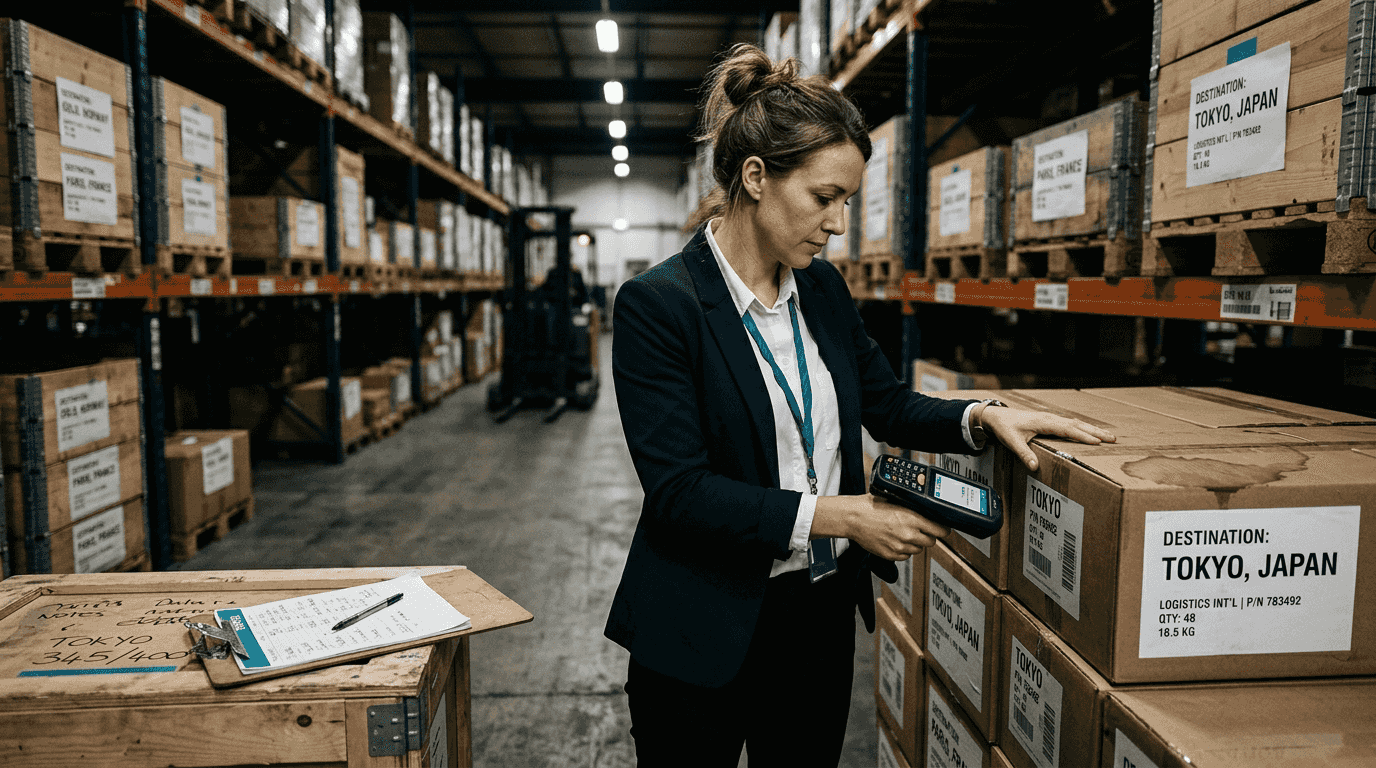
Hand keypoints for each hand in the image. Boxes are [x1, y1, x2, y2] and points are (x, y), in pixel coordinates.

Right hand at [812, 495, 949, 560]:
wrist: (853, 518)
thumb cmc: (871, 506)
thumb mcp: (896, 500)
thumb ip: (913, 508)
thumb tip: (928, 512)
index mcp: (912, 519)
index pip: (941, 530)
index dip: (943, 530)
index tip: (942, 529)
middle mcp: (908, 535)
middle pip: (931, 542)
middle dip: (928, 536)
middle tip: (920, 530)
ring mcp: (900, 547)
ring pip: (918, 550)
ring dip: (915, 543)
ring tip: (903, 534)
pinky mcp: (891, 555)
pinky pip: (905, 556)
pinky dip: (903, 550)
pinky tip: (895, 540)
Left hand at [980, 406, 1116, 471]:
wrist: (996, 417)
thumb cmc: (1005, 428)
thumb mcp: (1012, 442)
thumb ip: (1024, 453)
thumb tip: (1034, 466)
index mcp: (1044, 422)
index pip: (1068, 429)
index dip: (1083, 435)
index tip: (1098, 441)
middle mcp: (1050, 418)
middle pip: (1077, 424)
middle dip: (1096, 431)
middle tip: (1113, 439)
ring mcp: (1051, 418)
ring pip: (1076, 423)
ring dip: (1092, 429)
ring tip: (1108, 436)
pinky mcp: (1049, 421)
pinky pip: (1070, 424)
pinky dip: (1083, 428)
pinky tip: (1090, 433)